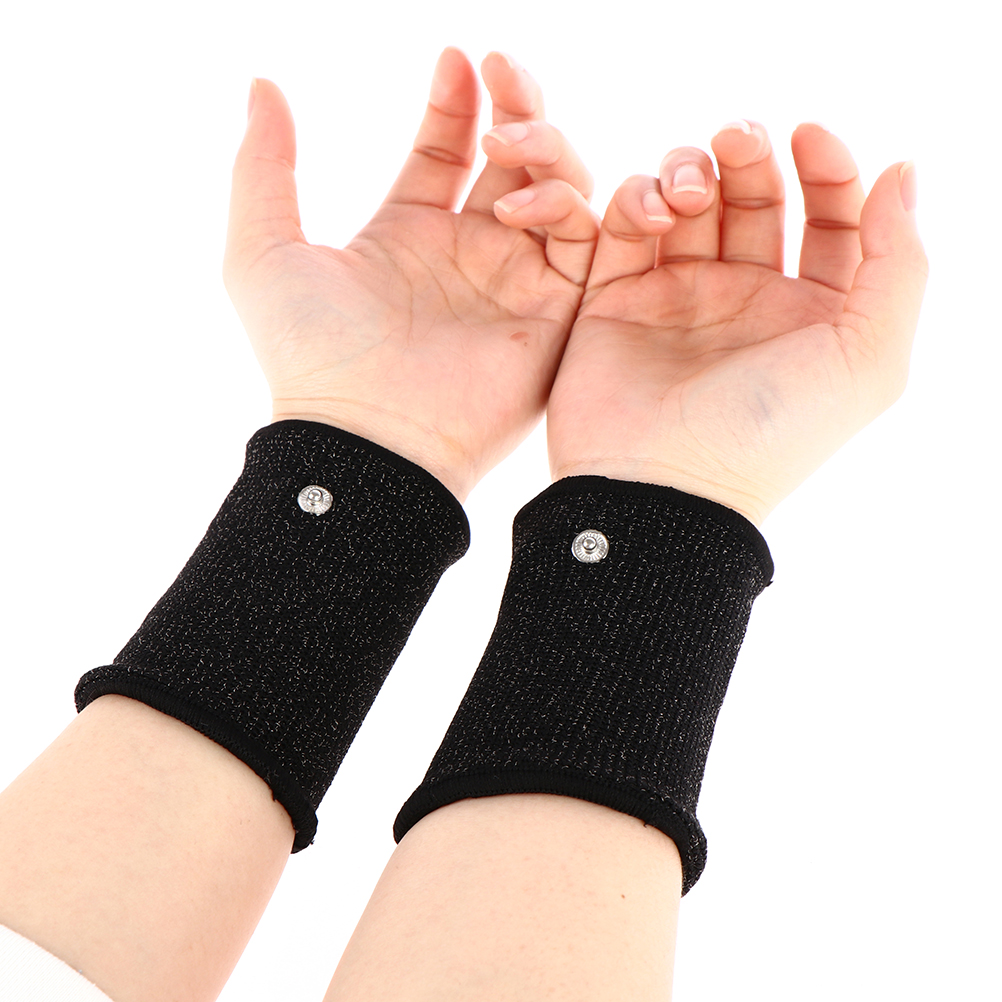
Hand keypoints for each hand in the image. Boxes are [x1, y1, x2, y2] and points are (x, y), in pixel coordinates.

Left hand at [223, 48, 597, 501]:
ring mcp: (515, 283)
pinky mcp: (555, 315)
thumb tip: (263, 83)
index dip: (455, 101)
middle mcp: (468, 254)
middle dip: (518, 105)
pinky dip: (569, 207)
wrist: (366, 438)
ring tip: (506, 141)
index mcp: (407, 235)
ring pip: (562, 191)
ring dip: (546, 147)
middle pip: (514, 161)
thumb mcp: (264, 248)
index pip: (445, 151)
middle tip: (502, 67)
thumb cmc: (309, 355)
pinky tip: (521, 202)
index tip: (456, 56)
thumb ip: (264, 165)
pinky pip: (589, 243)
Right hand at [547, 121, 927, 524]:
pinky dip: (636, 203)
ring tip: (689, 187)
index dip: (828, 168)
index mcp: (810, 313)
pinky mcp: (615, 302)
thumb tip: (903, 172)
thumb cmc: (769, 434)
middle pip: (755, 200)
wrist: (657, 488)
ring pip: (687, 204)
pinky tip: (653, 211)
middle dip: (750, 157)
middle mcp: (746, 302)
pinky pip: (626, 230)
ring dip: (691, 172)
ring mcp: (677, 300)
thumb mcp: (869, 360)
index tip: (809, 136)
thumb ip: (900, 264)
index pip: (829, 220)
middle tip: (737, 138)